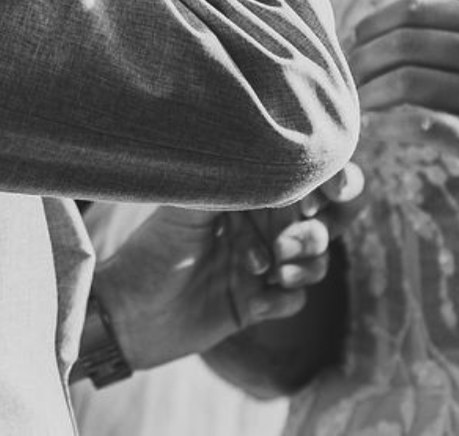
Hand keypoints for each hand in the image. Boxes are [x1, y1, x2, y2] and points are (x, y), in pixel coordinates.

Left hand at [94, 163, 364, 369]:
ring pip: (315, 261)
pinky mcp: (258, 305)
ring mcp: (263, 268)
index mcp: (249, 196)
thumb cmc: (153, 249)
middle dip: (324, 225)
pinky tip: (260, 296)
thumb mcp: (190, 205)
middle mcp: (262, 228)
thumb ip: (232, 179)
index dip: (329, 182)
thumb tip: (268, 146)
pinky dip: (286, 297)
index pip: (305, 182)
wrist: (129, 312)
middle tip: (299, 230)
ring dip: (307, 262)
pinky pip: (295, 300)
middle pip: (325, 221)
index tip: (326, 190)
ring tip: (277, 266)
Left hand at [350, 0, 458, 218]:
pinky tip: (379, 133)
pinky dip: (389, 126)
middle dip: (362, 60)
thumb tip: (397, 26)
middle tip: (347, 80)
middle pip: (404, 42)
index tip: (354, 43)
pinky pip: (421, 125)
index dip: (373, 24)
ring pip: (406, 81)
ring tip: (358, 109)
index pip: (416, 9)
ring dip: (369, 95)